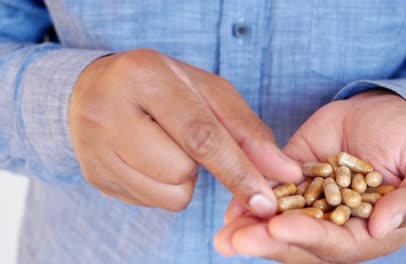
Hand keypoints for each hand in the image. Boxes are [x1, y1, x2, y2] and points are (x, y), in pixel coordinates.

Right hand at [69, 49, 300, 214]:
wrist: (97, 91)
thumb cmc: (163, 87)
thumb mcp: (208, 93)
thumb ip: (248, 132)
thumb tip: (284, 172)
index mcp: (144, 78)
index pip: (198, 134)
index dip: (236, 170)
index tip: (265, 200)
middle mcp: (109, 112)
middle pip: (181, 169)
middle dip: (200, 164)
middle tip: (184, 136)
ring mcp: (94, 149)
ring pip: (168, 194)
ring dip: (182, 178)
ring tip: (166, 146)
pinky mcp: (94, 177)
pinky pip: (151, 202)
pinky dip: (164, 187)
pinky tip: (150, 160)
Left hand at [214, 90, 405, 262]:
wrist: (383, 108)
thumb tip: (381, 227)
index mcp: (371, 229)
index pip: (338, 243)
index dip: (310, 237)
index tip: (279, 227)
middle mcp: (336, 221)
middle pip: (300, 241)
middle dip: (267, 242)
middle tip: (234, 241)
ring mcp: (311, 200)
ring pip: (278, 222)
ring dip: (250, 230)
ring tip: (224, 234)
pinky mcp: (293, 177)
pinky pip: (269, 192)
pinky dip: (248, 201)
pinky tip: (228, 209)